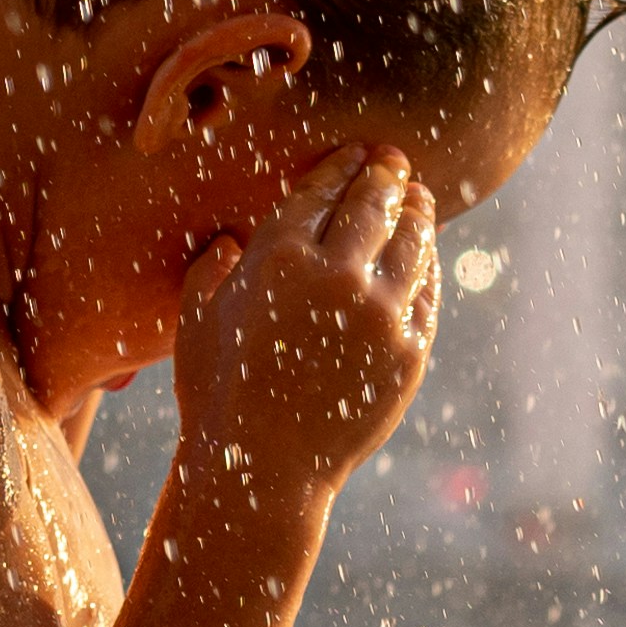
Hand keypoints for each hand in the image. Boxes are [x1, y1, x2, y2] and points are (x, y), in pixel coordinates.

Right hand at [171, 144, 439, 507]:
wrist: (262, 472)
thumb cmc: (218, 396)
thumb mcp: (198, 322)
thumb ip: (212, 271)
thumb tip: (229, 244)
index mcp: (279, 259)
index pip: (322, 192)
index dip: (342, 167)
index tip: (355, 154)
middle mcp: (337, 277)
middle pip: (374, 205)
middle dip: (385, 175)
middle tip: (392, 161)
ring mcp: (381, 316)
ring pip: (412, 242)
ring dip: (416, 212)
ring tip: (417, 197)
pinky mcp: (410, 352)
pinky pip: (426, 292)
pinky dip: (427, 264)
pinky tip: (424, 254)